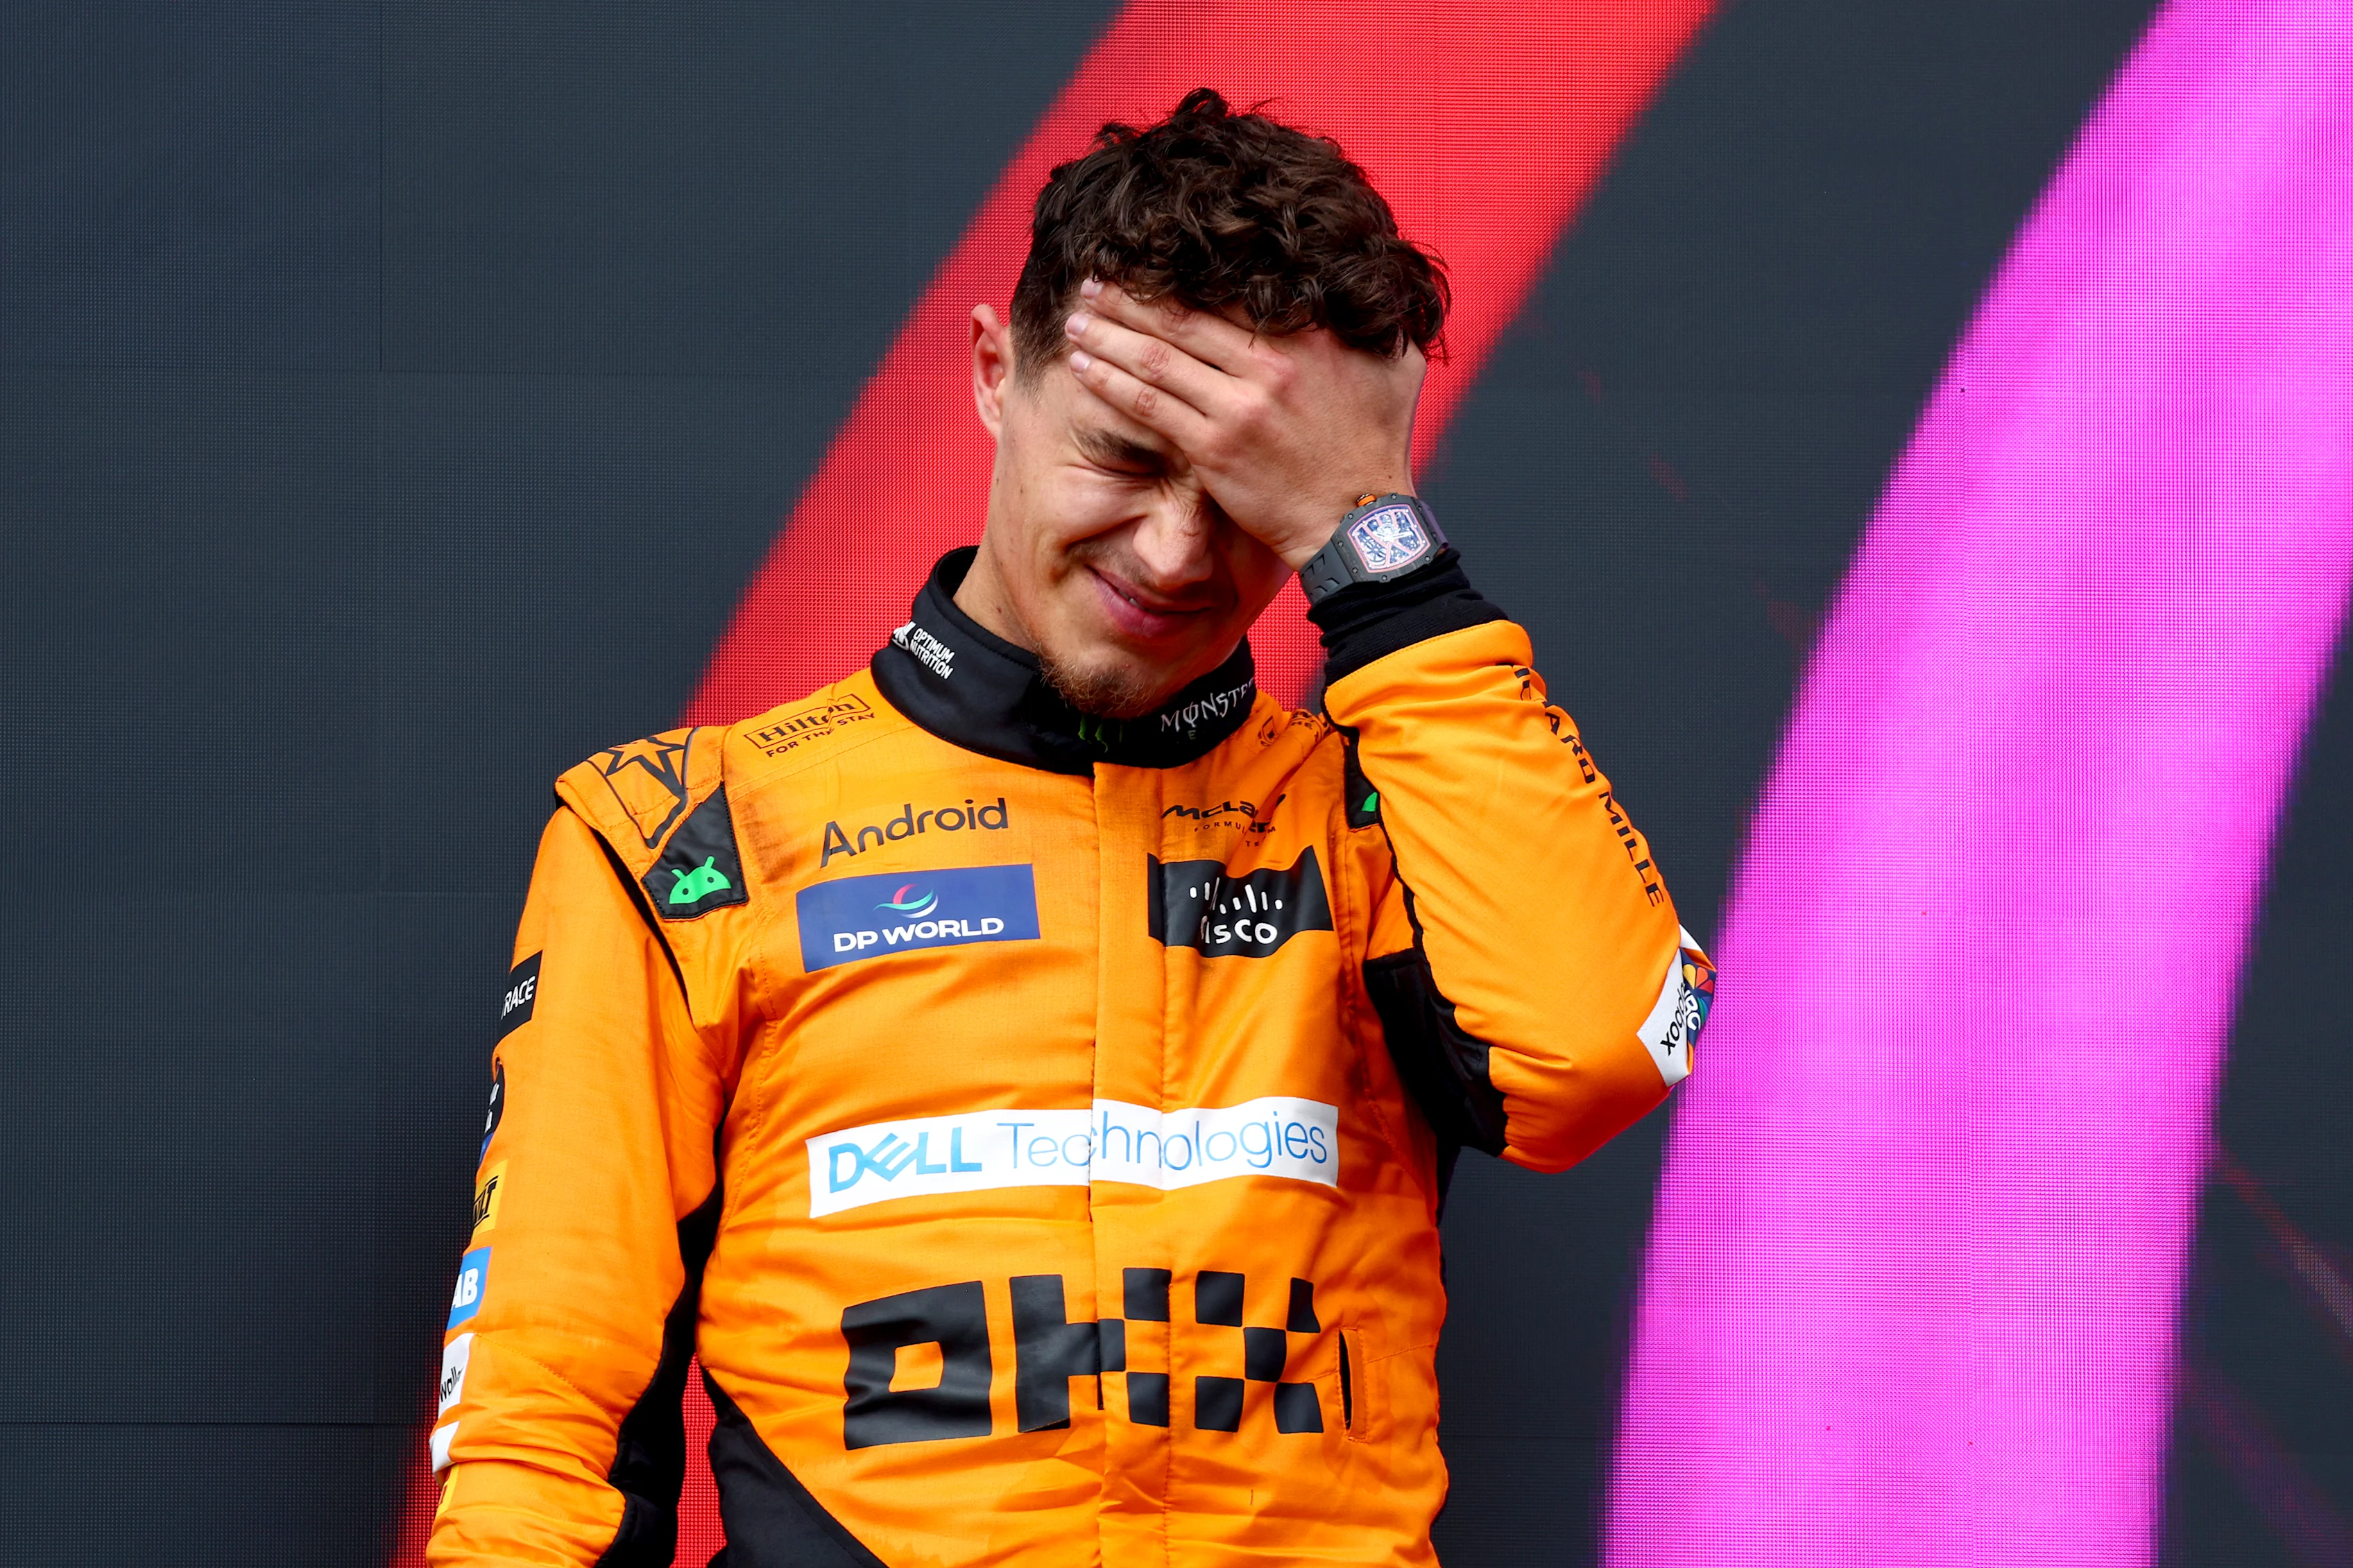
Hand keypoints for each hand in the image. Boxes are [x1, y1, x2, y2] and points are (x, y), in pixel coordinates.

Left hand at [1063, 279, 1424, 569]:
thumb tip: (1377, 285)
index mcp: (1308, 336)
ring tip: (1076, 319)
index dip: (1176, 274)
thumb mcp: (1396, 368)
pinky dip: (1112, 382)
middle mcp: (1268, 365)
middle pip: (1180, 318)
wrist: (1360, 520)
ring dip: (1107, 335)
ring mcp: (1238, 407)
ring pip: (1156, 358)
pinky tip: (1084, 367)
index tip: (1142, 261)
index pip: (1227, 291)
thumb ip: (1382, 323)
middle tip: (1091, 280)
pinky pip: (1149, 406)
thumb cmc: (1378, 446)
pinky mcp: (1214, 448)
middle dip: (1127, 297)